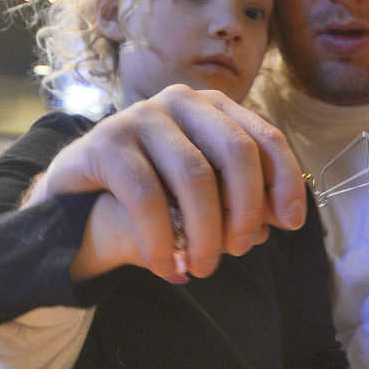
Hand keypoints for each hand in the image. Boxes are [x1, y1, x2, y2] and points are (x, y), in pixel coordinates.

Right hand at [31, 85, 306, 281]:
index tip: (292, 224)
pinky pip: (147, 197)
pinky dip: (163, 241)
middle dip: (246, 210)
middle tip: (237, 251)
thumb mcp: (206, 199)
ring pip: (194, 177)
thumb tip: (282, 217)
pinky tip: (167, 267)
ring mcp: (141, 116)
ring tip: (203, 267)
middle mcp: (182, 101)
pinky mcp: (106, 141)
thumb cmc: (155, 199)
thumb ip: (244, 201)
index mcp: (215, 109)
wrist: (76, 204)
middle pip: (236, 152)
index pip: (265, 139)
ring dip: (205, 234)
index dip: (285, 181)